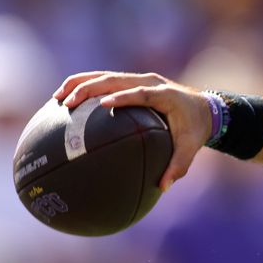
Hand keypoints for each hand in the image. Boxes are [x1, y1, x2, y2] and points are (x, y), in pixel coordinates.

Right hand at [54, 71, 210, 191]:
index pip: (141, 93)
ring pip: (106, 75)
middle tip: (69, 102)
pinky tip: (65, 98)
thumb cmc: (196, 129)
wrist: (205, 108)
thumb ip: (179, 165)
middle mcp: (151, 82)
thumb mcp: (191, 147)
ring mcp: (140, 79)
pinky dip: (85, 85)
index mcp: (165, 95)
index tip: (103, 104)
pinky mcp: (132, 81)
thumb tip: (163, 187)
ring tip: (58, 97)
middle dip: (90, 88)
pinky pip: (106, 80)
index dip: (123, 96)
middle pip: (116, 79)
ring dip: (80, 83)